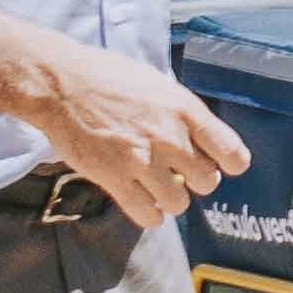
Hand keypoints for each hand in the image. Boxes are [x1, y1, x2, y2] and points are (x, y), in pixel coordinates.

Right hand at [31, 43, 251, 225]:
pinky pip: (148, 214)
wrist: (61, 84)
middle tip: (178, 172)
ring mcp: (141, 160)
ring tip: (158, 186)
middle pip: (207, 181)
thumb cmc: (109, 78)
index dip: (231, 163)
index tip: (222, 164)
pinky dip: (150, 214)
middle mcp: (168, 137)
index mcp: (185, 110)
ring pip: (180, 203)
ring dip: (172, 199)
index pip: (232, 152)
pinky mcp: (113, 178)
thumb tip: (205, 140)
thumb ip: (184, 115)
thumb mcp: (160, 86)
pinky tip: (143, 200)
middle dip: (196, 180)